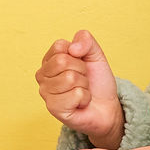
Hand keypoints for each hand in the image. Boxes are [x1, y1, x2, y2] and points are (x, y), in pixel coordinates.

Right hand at [36, 29, 122, 147]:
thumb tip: (73, 48)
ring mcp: (46, 93)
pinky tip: (80, 103)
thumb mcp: (95, 55)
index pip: (59, 46)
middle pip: (62, 61)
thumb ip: (86, 40)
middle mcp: (43, 76)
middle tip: (83, 80)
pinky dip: (85, 98)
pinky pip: (75, 94)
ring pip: (70, 78)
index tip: (80, 65)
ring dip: (84, 85)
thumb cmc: (97, 83)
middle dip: (81, 70)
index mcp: (49, 60)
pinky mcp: (54, 108)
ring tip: (81, 91)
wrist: (106, 108)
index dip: (78, 55)